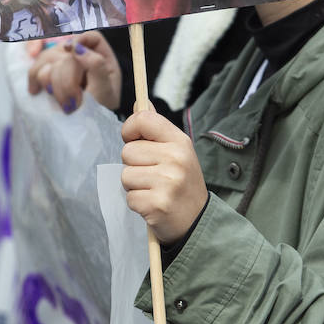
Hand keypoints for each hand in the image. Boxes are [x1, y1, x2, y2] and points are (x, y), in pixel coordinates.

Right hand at [26, 30, 121, 111]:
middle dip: (66, 81)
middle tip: (74, 104)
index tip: (69, 50)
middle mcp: (78, 52)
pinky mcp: (48, 72)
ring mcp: (61, 60)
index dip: (78, 40)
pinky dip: (33, 79)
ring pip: (46, 60)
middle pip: (63, 54)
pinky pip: (35, 69)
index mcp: (99, 52)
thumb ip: (96, 66)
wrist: (92, 118)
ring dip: (51, 84)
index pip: (89, 37)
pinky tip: (35, 92)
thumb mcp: (106, 88)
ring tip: (64, 105)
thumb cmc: (103, 102)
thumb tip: (77, 49)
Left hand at [121, 110, 208, 243]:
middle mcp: (175, 159)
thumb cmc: (182, 182)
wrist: (197, 220)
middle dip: (133, 165)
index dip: (130, 128)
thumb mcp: (177, 151)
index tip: (132, 139)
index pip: (144, 119)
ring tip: (153, 189)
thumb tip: (140, 103)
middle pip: (128, 151)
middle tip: (152, 175)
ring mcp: (167, 182)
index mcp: (180, 141)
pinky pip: (129, 197)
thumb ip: (156, 128)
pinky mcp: (157, 204)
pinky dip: (137, 203)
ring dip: (134, 185)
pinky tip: (153, 203)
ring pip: (125, 175)